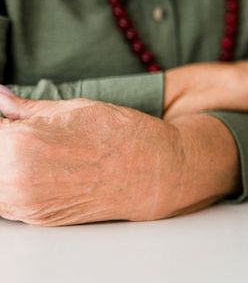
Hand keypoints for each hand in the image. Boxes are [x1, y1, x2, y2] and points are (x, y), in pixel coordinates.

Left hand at [0, 89, 237, 225]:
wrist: (155, 171)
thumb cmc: (120, 136)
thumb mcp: (72, 108)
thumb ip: (24, 107)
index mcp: (19, 143)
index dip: (1, 123)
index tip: (8, 120)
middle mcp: (15, 178)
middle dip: (5, 142)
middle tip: (19, 132)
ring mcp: (25, 203)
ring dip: (6, 166)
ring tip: (29, 151)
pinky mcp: (36, 218)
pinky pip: (5, 202)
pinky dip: (10, 185)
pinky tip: (35, 169)